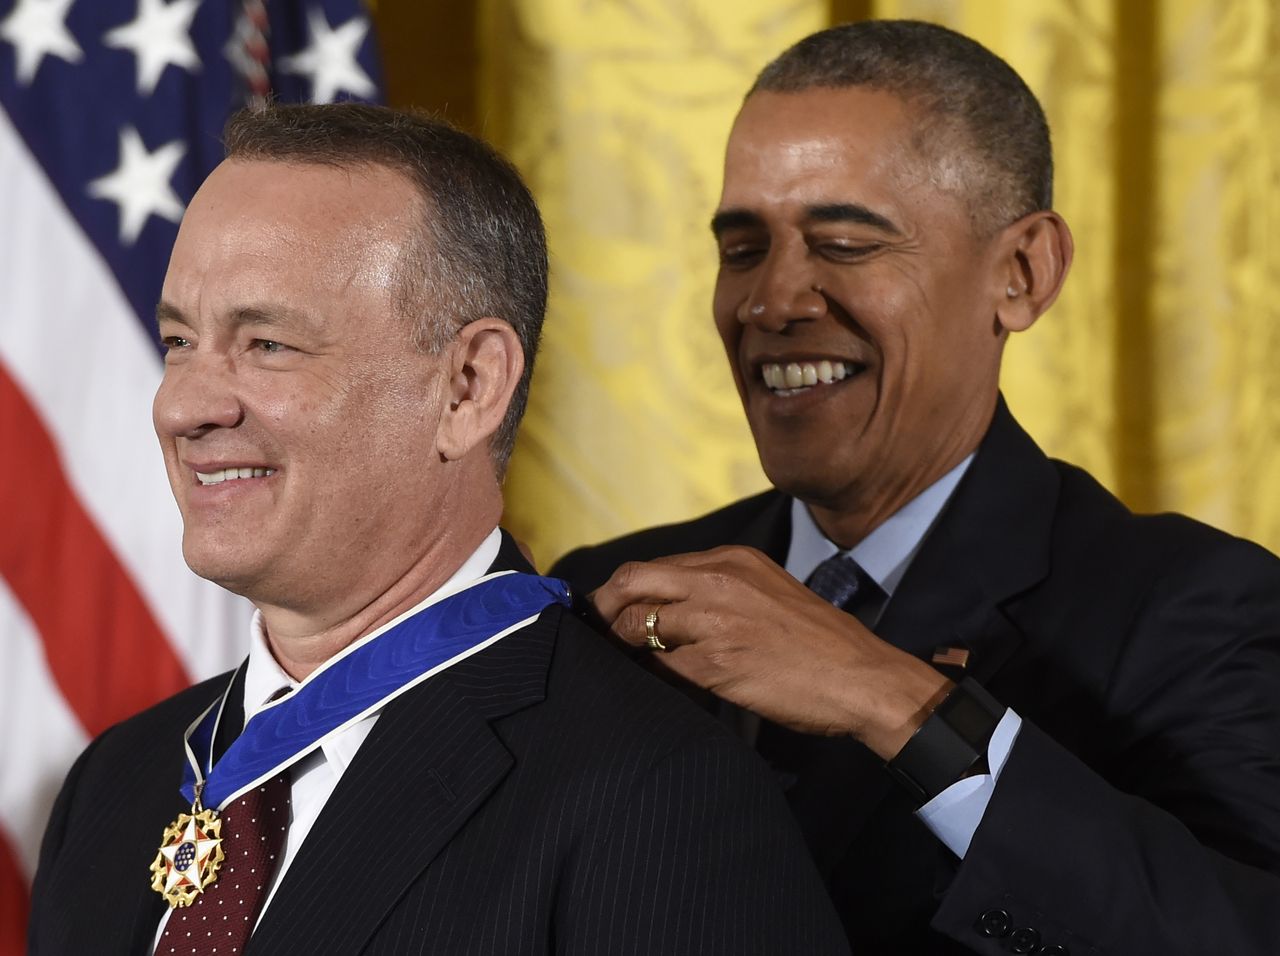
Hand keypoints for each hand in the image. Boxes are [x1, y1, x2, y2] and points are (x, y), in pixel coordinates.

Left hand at [590, 545, 951, 759]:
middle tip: (596, 635)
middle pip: (631, 582)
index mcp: (730, 560)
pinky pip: (662, 668)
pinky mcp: (717, 663)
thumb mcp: (766, 591)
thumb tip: (667, 608)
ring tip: (623, 665)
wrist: (862, 675)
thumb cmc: (817, 641)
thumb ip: (719, 589)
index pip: (652, 567)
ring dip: (623, 648)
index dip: (621, 592)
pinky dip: (652, 678)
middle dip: (604, 610)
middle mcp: (718, 581)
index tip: (608, 612)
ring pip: (637, 626)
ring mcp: (716, 621)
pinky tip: (656, 687)